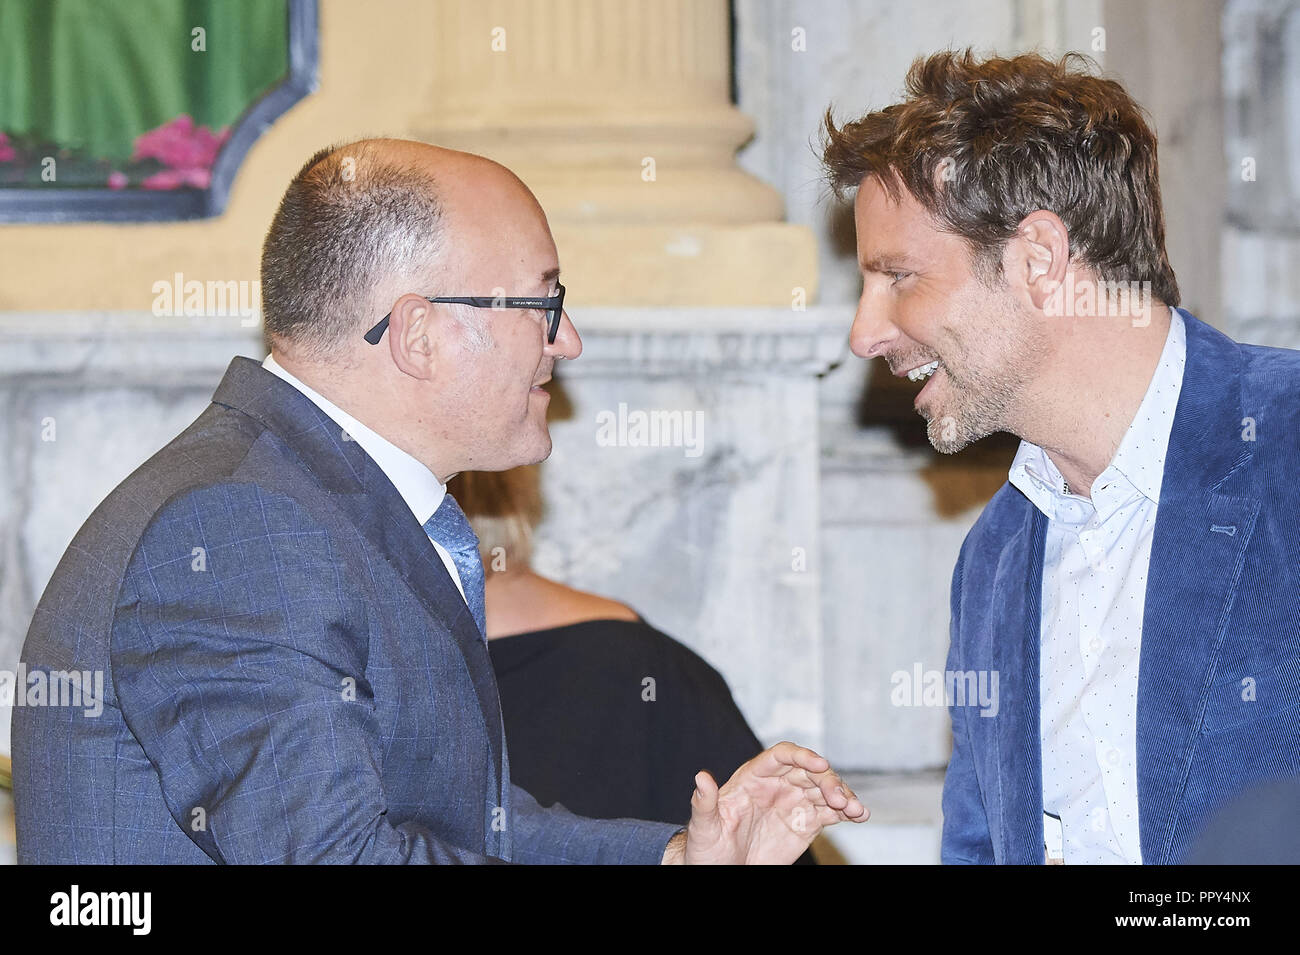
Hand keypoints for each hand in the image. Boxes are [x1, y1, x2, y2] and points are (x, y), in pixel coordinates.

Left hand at [661, 741, 867, 863]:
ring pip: (824, 790)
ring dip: (842, 795)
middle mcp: (777, 785)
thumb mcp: (704, 827)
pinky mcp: (806, 823)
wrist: (721, 871)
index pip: (781, 756)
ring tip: (854, 809)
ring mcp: (793, 802)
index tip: (819, 764)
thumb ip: (704, 802)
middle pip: (808, 772)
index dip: (801, 756)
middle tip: (839, 798)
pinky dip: (847, 811)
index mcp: (752, 778)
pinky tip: (860, 815)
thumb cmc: (706, 848)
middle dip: (827, 780)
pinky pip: (831, 812)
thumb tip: (701, 777)